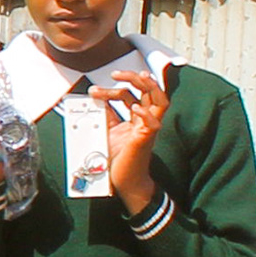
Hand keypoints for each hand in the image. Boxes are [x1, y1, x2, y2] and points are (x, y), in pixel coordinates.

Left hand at [97, 72, 167, 214]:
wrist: (123, 183)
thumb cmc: (118, 160)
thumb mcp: (107, 131)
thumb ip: (105, 115)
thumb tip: (95, 98)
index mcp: (136, 119)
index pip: (130, 95)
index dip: (113, 88)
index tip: (95, 90)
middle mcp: (145, 122)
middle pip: (150, 92)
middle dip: (135, 78)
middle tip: (116, 73)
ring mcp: (148, 130)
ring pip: (160, 102)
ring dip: (149, 86)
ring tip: (137, 76)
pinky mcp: (145, 140)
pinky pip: (153, 124)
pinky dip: (145, 113)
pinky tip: (135, 107)